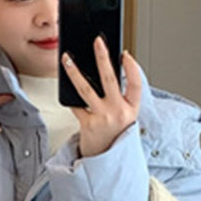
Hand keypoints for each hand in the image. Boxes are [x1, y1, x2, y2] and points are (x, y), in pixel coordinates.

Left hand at [64, 39, 142, 157]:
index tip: (124, 54)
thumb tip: (103, 72)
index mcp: (132, 108)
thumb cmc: (114, 134)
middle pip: (110, 79)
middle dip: (103, 57)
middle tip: (97, 41)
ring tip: (67, 59)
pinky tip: (64, 86)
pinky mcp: (87, 124)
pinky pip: (75, 105)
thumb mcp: (125, 116)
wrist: (104, 159)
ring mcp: (102, 117)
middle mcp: (119, 111)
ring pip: (86, 89)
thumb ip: (119, 97)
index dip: (131, 68)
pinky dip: (69, 97)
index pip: (136, 83)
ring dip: (74, 72)